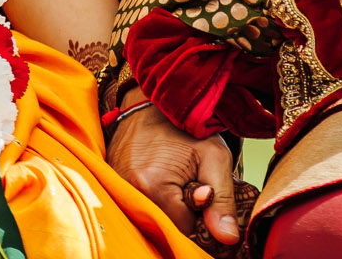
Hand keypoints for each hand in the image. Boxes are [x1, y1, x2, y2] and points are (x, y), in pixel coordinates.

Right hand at [108, 102, 242, 251]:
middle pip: (168, 225)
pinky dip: (156, 200)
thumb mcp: (214, 157)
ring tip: (176, 179)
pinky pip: (141, 206)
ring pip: (155, 217)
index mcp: (153, 187)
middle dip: (185, 213)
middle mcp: (129, 191)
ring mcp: (117, 188)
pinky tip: (161, 179)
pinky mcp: (113, 184)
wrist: (151, 102)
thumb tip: (227, 239)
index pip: (186, 230)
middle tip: (191, 184)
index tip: (205, 192)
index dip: (201, 216)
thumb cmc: (184, 127)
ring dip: (171, 207)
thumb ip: (223, 199)